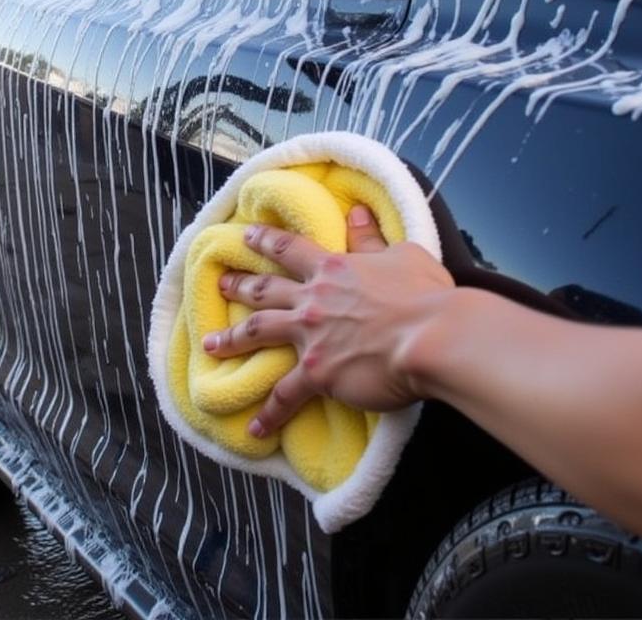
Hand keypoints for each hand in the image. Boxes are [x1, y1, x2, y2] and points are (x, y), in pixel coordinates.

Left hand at [202, 205, 454, 437]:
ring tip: (209, 345)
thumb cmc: (425, 295)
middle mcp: (313, 299)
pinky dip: (269, 413)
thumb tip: (358, 213)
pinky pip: (285, 395)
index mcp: (332, 268)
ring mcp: (310, 336)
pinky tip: (254, 428)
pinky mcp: (317, 373)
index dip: (266, 240)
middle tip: (219, 284)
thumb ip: (372, 238)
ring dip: (231, 339)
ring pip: (258, 333)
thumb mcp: (400, 254)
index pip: (290, 249)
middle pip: (265, 290)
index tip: (245, 235)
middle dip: (239, 286)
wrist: (432, 336)